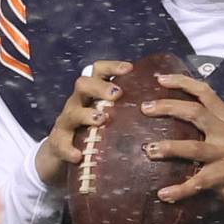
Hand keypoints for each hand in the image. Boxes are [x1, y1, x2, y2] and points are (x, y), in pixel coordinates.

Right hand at [34, 60, 134, 188]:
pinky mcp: (57, 143)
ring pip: (71, 113)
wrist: (62, 155)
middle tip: (117, 94)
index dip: (111, 67)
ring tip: (101, 120)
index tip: (129, 69)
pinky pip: (60, 144)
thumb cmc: (95, 132)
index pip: (98, 71)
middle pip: (83, 85)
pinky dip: (69, 149)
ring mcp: (66, 123)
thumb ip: (128, 109)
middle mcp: (77, 103)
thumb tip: (165, 105)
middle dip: (100, 87)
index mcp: (92, 94)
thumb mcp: (110, 117)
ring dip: (87, 114)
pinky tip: (78, 156)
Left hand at [142, 73, 223, 213]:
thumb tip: (183, 112)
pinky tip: (163, 194)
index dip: (182, 82)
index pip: (205, 92)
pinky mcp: (223, 177)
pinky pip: (197, 183)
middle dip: (167, 107)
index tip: (160, 78)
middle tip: (145, 108)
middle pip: (194, 112)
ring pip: (193, 147)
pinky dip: (179, 190)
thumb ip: (215, 121)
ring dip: (169, 147)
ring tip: (148, 150)